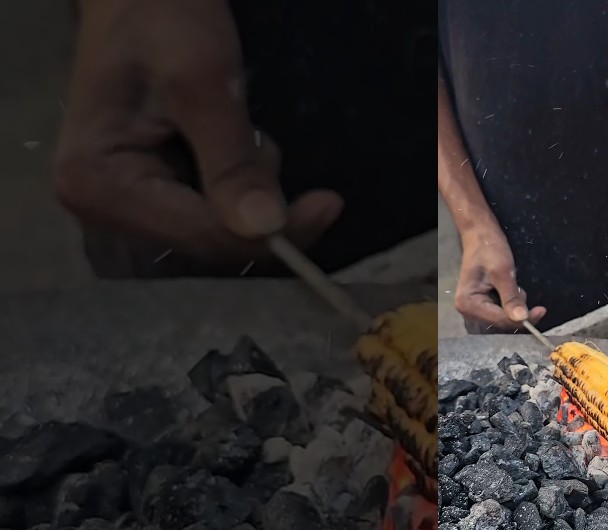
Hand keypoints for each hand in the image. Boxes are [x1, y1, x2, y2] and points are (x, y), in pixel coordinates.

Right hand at [54, 0, 342, 268]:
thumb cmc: (164, 24)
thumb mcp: (202, 85)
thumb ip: (231, 161)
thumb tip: (264, 229)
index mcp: (96, 186)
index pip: (200, 235)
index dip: (269, 231)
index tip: (328, 205)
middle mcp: (101, 212)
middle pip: (209, 243)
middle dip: (256, 206)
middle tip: (266, 143)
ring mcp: (125, 210)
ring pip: (218, 233)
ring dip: (248, 192)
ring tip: (241, 132)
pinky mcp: (151, 201)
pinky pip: (214, 217)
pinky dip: (239, 188)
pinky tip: (234, 148)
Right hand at [455, 225, 546, 332]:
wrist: (480, 234)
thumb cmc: (489, 249)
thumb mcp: (502, 272)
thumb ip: (511, 297)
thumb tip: (522, 319)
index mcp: (468, 304)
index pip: (500, 320)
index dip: (522, 318)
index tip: (541, 311)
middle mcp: (468, 310)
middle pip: (501, 322)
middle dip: (517, 310)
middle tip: (522, 290)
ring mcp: (475, 308)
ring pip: (503, 317)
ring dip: (514, 305)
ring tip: (513, 285)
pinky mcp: (482, 304)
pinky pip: (501, 311)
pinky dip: (511, 303)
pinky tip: (511, 289)